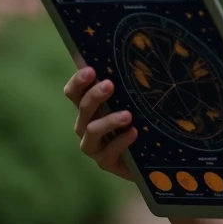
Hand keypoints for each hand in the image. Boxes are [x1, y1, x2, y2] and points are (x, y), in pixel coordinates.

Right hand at [64, 66, 136, 180]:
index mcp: (89, 108)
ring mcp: (93, 145)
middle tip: (109, 85)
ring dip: (108, 121)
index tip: (90, 70)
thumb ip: (127, 89)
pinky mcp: (105, 162)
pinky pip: (109, 151)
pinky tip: (134, 133)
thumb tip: (136, 61)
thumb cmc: (138, 124)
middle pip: (82, 107)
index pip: (75, 92)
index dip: (78, 81)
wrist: (148, 160)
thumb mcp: (132, 104)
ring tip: (127, 115)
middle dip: (94, 96)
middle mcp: (86, 125)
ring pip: (92, 130)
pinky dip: (121, 141)